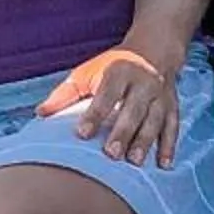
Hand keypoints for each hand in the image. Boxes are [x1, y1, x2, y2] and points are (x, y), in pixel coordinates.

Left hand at [38, 46, 179, 166]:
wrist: (154, 49)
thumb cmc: (112, 66)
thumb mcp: (87, 72)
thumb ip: (65, 93)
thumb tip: (40, 113)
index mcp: (119, 71)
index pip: (107, 94)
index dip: (95, 113)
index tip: (82, 134)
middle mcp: (144, 82)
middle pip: (133, 109)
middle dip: (123, 131)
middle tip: (111, 154)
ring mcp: (161, 96)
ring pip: (155, 120)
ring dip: (145, 141)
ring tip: (134, 162)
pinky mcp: (173, 107)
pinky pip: (173, 127)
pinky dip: (169, 146)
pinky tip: (164, 164)